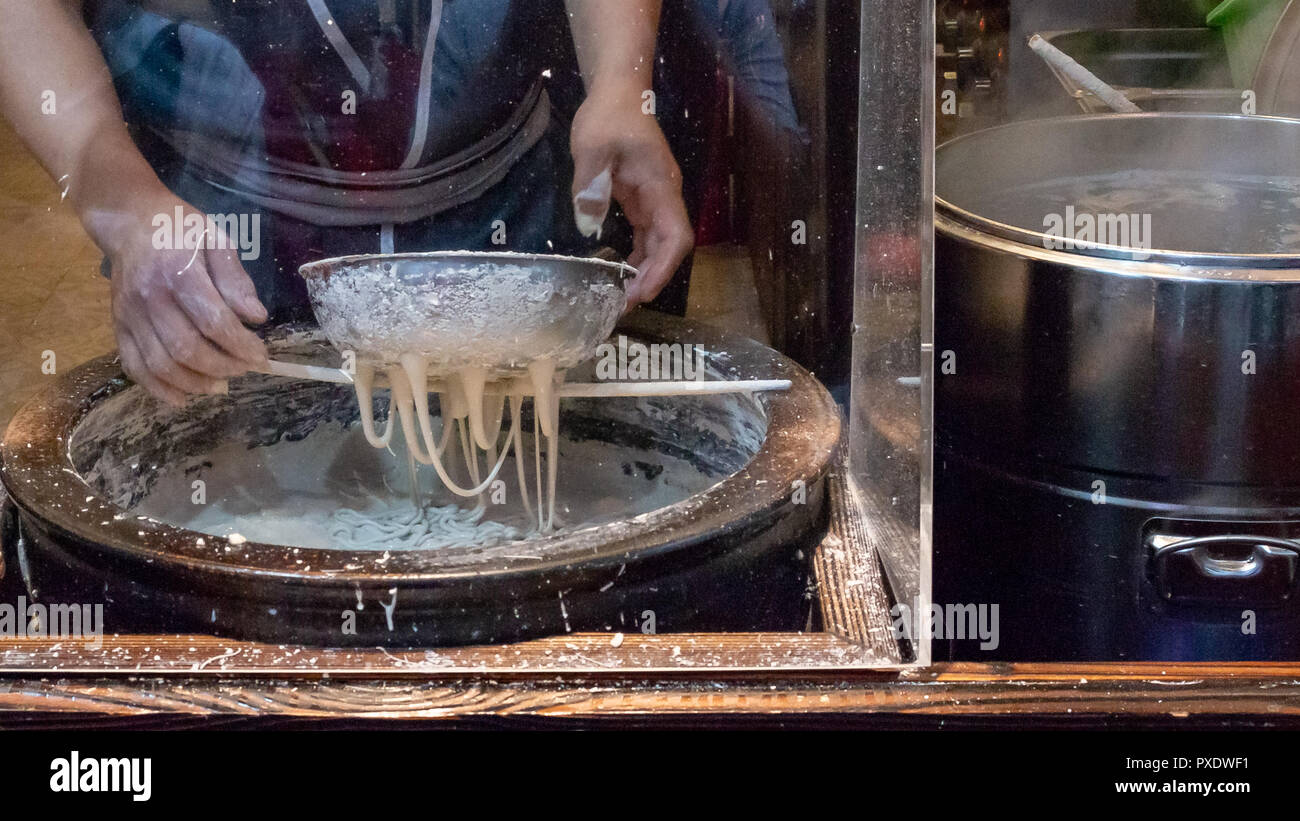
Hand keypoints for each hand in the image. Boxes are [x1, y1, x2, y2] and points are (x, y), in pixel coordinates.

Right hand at [105, 195, 268, 405]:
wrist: (129, 221)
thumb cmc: (180, 229)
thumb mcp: (216, 240)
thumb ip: (236, 279)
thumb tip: (256, 317)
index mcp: (178, 273)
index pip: (213, 322)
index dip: (241, 346)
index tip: (261, 356)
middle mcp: (150, 297)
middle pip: (187, 349)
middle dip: (223, 367)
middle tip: (245, 369)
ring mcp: (129, 314)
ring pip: (161, 364)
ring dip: (195, 383)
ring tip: (221, 384)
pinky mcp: (118, 325)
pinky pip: (133, 366)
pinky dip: (157, 388)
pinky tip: (183, 398)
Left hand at [570, 85, 692, 306]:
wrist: (618, 92)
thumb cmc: (608, 116)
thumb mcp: (593, 147)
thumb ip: (591, 184)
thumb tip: (588, 224)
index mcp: (660, 186)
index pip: (675, 236)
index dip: (663, 268)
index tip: (643, 291)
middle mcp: (664, 197)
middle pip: (671, 246)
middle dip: (652, 277)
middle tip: (624, 303)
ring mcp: (655, 199)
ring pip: (660, 243)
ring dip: (645, 270)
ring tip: (622, 295)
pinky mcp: (643, 199)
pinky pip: (647, 234)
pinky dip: (638, 256)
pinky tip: (621, 271)